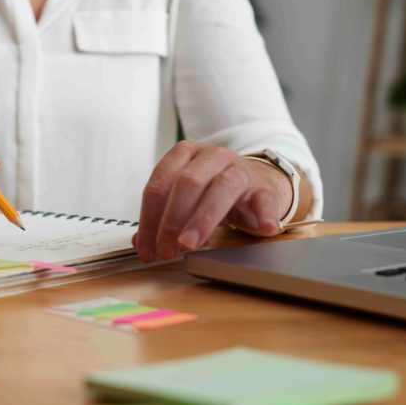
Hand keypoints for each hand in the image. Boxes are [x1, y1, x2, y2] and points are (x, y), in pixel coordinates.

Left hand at [133, 140, 292, 261]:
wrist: (251, 185)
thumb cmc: (210, 192)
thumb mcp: (183, 199)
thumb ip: (161, 217)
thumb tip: (140, 243)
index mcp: (184, 154)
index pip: (159, 185)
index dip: (149, 219)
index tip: (147, 247)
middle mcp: (211, 156)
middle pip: (187, 183)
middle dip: (172, 220)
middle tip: (167, 250)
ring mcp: (239, 168)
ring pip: (221, 188)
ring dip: (203, 219)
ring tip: (192, 245)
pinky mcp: (263, 186)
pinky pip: (264, 199)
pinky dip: (263, 214)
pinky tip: (262, 229)